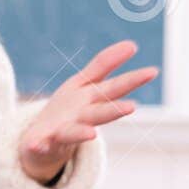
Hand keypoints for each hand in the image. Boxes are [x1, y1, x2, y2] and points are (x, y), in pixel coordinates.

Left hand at [19, 40, 157, 182]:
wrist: (43, 142)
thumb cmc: (70, 109)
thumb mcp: (84, 83)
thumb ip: (104, 64)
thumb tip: (131, 44)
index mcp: (90, 100)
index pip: (112, 88)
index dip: (130, 80)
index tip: (152, 72)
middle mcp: (81, 117)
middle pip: (99, 113)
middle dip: (113, 110)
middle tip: (131, 107)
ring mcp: (62, 132)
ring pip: (73, 132)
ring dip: (81, 132)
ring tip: (90, 134)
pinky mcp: (42, 143)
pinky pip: (40, 144)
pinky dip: (39, 144)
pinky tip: (37, 144)